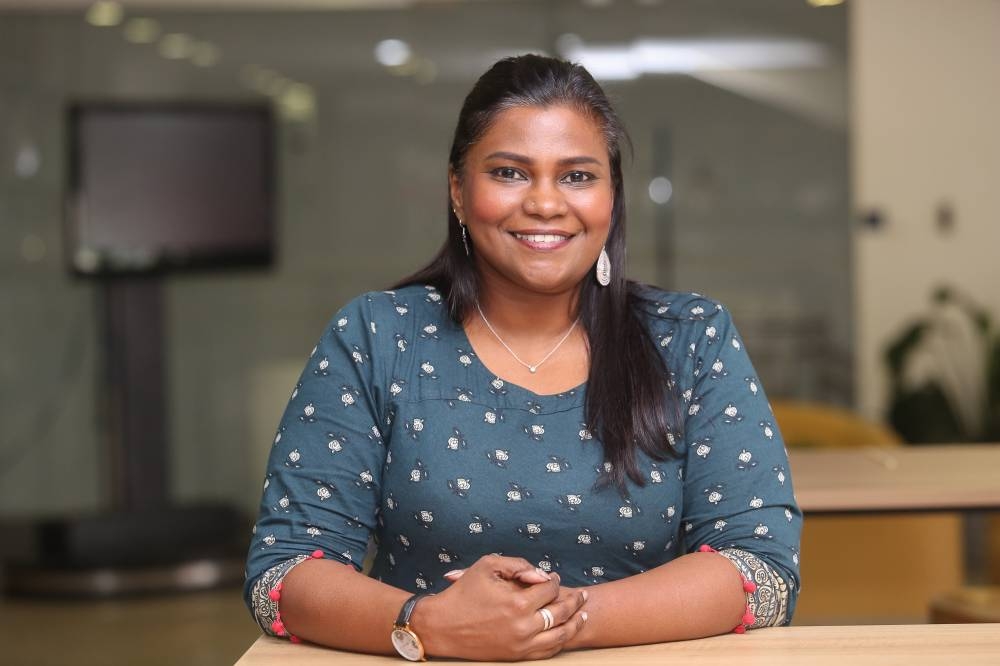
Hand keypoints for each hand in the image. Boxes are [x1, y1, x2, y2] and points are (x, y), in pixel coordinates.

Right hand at [412, 554, 587, 660]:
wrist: (441, 626)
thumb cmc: (463, 592)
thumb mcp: (487, 566)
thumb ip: (519, 565)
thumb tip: (543, 575)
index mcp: (517, 603)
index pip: (549, 590)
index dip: (555, 581)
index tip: (554, 576)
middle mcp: (523, 627)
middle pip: (560, 613)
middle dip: (574, 602)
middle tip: (581, 595)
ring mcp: (521, 645)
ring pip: (559, 636)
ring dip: (574, 624)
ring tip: (583, 615)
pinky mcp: (515, 656)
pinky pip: (546, 652)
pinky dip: (559, 642)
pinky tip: (564, 633)